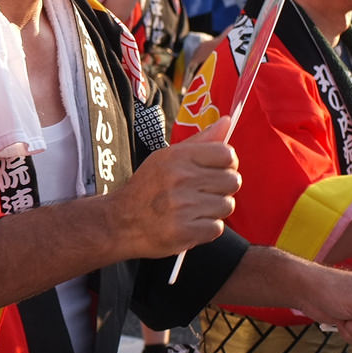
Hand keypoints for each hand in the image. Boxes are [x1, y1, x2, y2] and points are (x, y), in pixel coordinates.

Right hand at [109, 118, 241, 258]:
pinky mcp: (183, 231)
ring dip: (214, 210)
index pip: (227, 154)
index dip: (227, 164)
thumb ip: (200, 141)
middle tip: (202, 193)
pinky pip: (216, 228)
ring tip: (193, 209)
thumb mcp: (167, 158)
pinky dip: (205, 229)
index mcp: (178, 157)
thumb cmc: (147, 188)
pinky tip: (188, 224)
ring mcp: (182, 206)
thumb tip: (227, 121)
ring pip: (226, 205)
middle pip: (232, 181)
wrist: (119, 222)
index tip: (216, 171)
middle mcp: (180, 178)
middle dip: (221, 189)